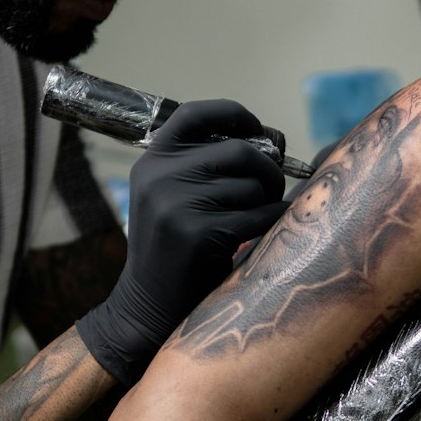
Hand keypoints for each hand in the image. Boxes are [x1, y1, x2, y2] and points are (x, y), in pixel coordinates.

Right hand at [76, 99, 285, 382]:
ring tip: (259, 218)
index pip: (195, 113)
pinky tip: (264, 234)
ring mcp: (176, 205)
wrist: (147, 307)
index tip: (259, 131)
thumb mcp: (171, 197)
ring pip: (252, 185)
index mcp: (151, 161)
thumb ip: (202, 166)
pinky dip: (273, 221)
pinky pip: (259, 215)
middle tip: (273, 189)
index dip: (235, 115)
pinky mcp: (198, 235)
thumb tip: (269, 140)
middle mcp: (159, 177)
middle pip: (239, 151)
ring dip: (270, 201)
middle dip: (269, 169)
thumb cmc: (175, 249)